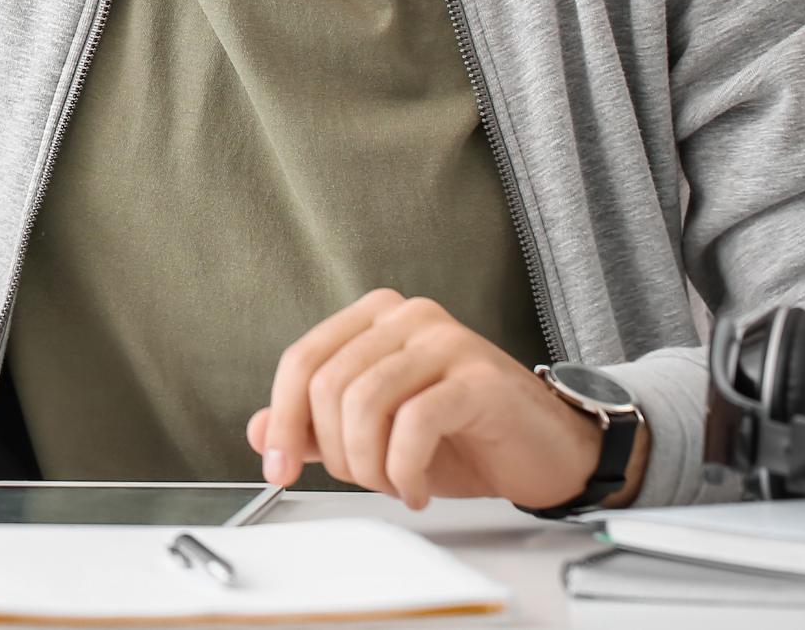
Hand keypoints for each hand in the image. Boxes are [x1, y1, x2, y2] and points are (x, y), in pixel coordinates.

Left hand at [245, 288, 648, 510]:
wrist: (546, 453)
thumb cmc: (462, 437)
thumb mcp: (374, 433)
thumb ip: (316, 426)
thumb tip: (258, 431)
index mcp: (375, 318)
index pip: (302, 360)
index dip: (282, 420)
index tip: (278, 469)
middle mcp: (409, 316)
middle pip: (329, 385)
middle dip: (335, 451)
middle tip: (364, 480)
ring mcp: (446, 341)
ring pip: (366, 403)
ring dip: (370, 465)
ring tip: (393, 485)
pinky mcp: (479, 378)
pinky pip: (414, 424)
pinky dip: (405, 470)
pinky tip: (418, 487)